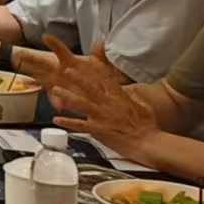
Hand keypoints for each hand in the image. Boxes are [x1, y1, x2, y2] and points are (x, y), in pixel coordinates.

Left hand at [41, 36, 154, 153]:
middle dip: (78, 79)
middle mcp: (109, 105)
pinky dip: (68, 122)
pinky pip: (80, 125)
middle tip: (67, 70)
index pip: (107, 80)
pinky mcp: (98, 130)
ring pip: (82, 104)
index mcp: (120, 98)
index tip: (88, 60)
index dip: (97, 69)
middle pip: (91, 89)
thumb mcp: (143, 107)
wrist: (147, 143)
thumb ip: (134, 98)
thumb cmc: (148, 126)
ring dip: (68, 96)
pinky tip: (57, 119)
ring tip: (56, 90)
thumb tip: (131, 91)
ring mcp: (102, 117)